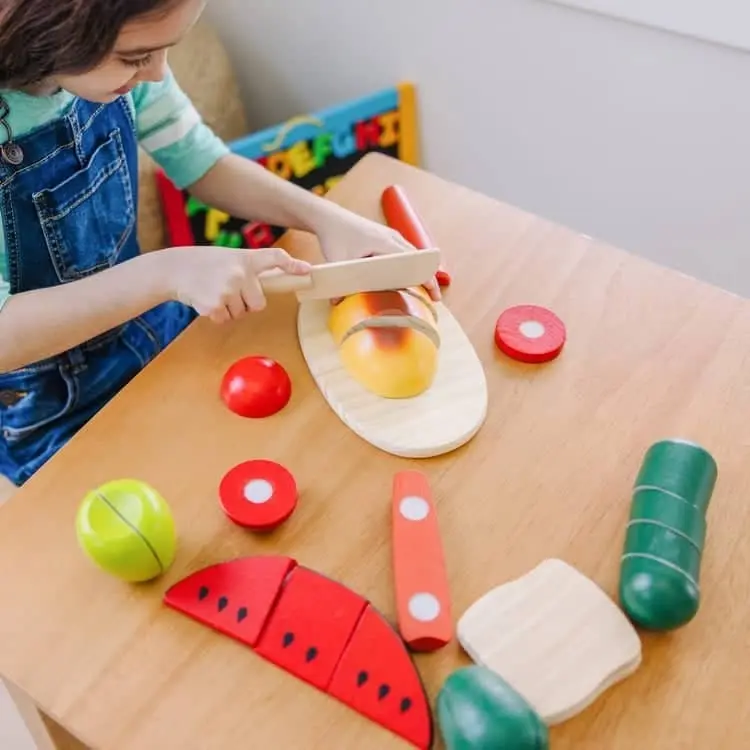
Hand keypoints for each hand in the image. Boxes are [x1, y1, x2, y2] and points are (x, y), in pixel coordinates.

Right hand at [164, 246, 311, 323]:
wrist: (174, 268)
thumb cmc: (205, 264)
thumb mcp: (230, 259)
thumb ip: (252, 269)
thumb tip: (280, 277)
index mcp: (246, 258)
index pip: (275, 258)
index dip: (293, 265)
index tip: (307, 270)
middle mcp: (239, 273)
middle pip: (259, 303)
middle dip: (246, 302)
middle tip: (228, 290)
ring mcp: (227, 289)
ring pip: (241, 313)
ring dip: (229, 308)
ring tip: (214, 292)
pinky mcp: (215, 305)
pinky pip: (226, 319)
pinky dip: (217, 315)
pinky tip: (206, 299)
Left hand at [316, 209, 440, 301]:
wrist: (330, 218)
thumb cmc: (335, 236)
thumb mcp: (337, 261)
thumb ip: (340, 283)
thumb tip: (338, 304)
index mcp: (384, 242)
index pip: (412, 261)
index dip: (425, 277)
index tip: (433, 293)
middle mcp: (392, 237)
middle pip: (418, 258)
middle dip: (427, 278)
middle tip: (434, 298)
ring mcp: (391, 236)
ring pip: (413, 255)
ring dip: (420, 271)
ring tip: (425, 290)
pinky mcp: (387, 238)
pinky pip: (405, 252)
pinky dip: (411, 264)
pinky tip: (410, 278)